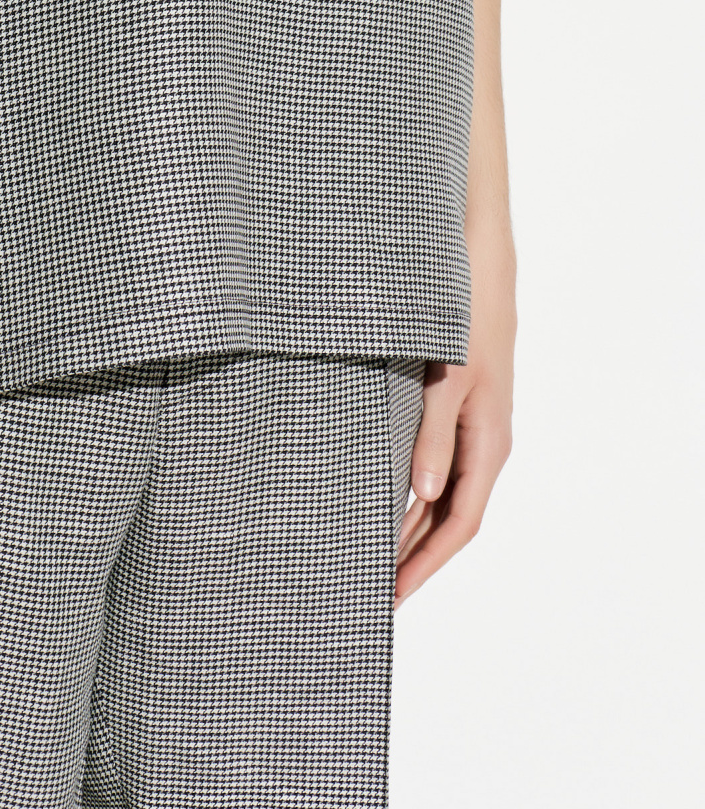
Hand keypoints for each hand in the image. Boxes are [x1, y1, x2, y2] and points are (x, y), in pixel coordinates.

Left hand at [396, 217, 515, 606]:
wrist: (478, 258)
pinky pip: (432, 461)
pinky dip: (407, 487)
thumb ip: (433, 433)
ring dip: (408, 526)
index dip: (425, 564)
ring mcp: (469, 424)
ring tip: (366, 557)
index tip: (390, 597)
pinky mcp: (452, 403)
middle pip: (449, 517)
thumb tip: (422, 495)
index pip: (460, 523)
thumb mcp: (447, 374)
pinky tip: (376, 493)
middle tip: (368, 592)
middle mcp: (482, 441)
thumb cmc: (465, 312)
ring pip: (440, 492)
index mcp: (488, 441)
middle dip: (412, 557)